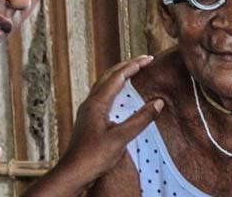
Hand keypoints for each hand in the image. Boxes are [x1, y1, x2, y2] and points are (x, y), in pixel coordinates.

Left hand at [58, 55, 163, 181]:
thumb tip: (158, 102)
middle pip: (109, 76)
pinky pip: (102, 94)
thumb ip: (140, 119)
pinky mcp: (88, 118)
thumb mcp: (121, 138)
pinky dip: (114, 87)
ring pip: (104, 84)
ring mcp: (88, 110)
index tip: (148, 59)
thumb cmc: (93, 156)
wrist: (73, 172)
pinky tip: (120, 95)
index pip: (118, 77)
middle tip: (144, 60)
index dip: (134, 66)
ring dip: (119, 75)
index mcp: (97, 103)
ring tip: (134, 71)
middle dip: (127, 66)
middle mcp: (90, 102)